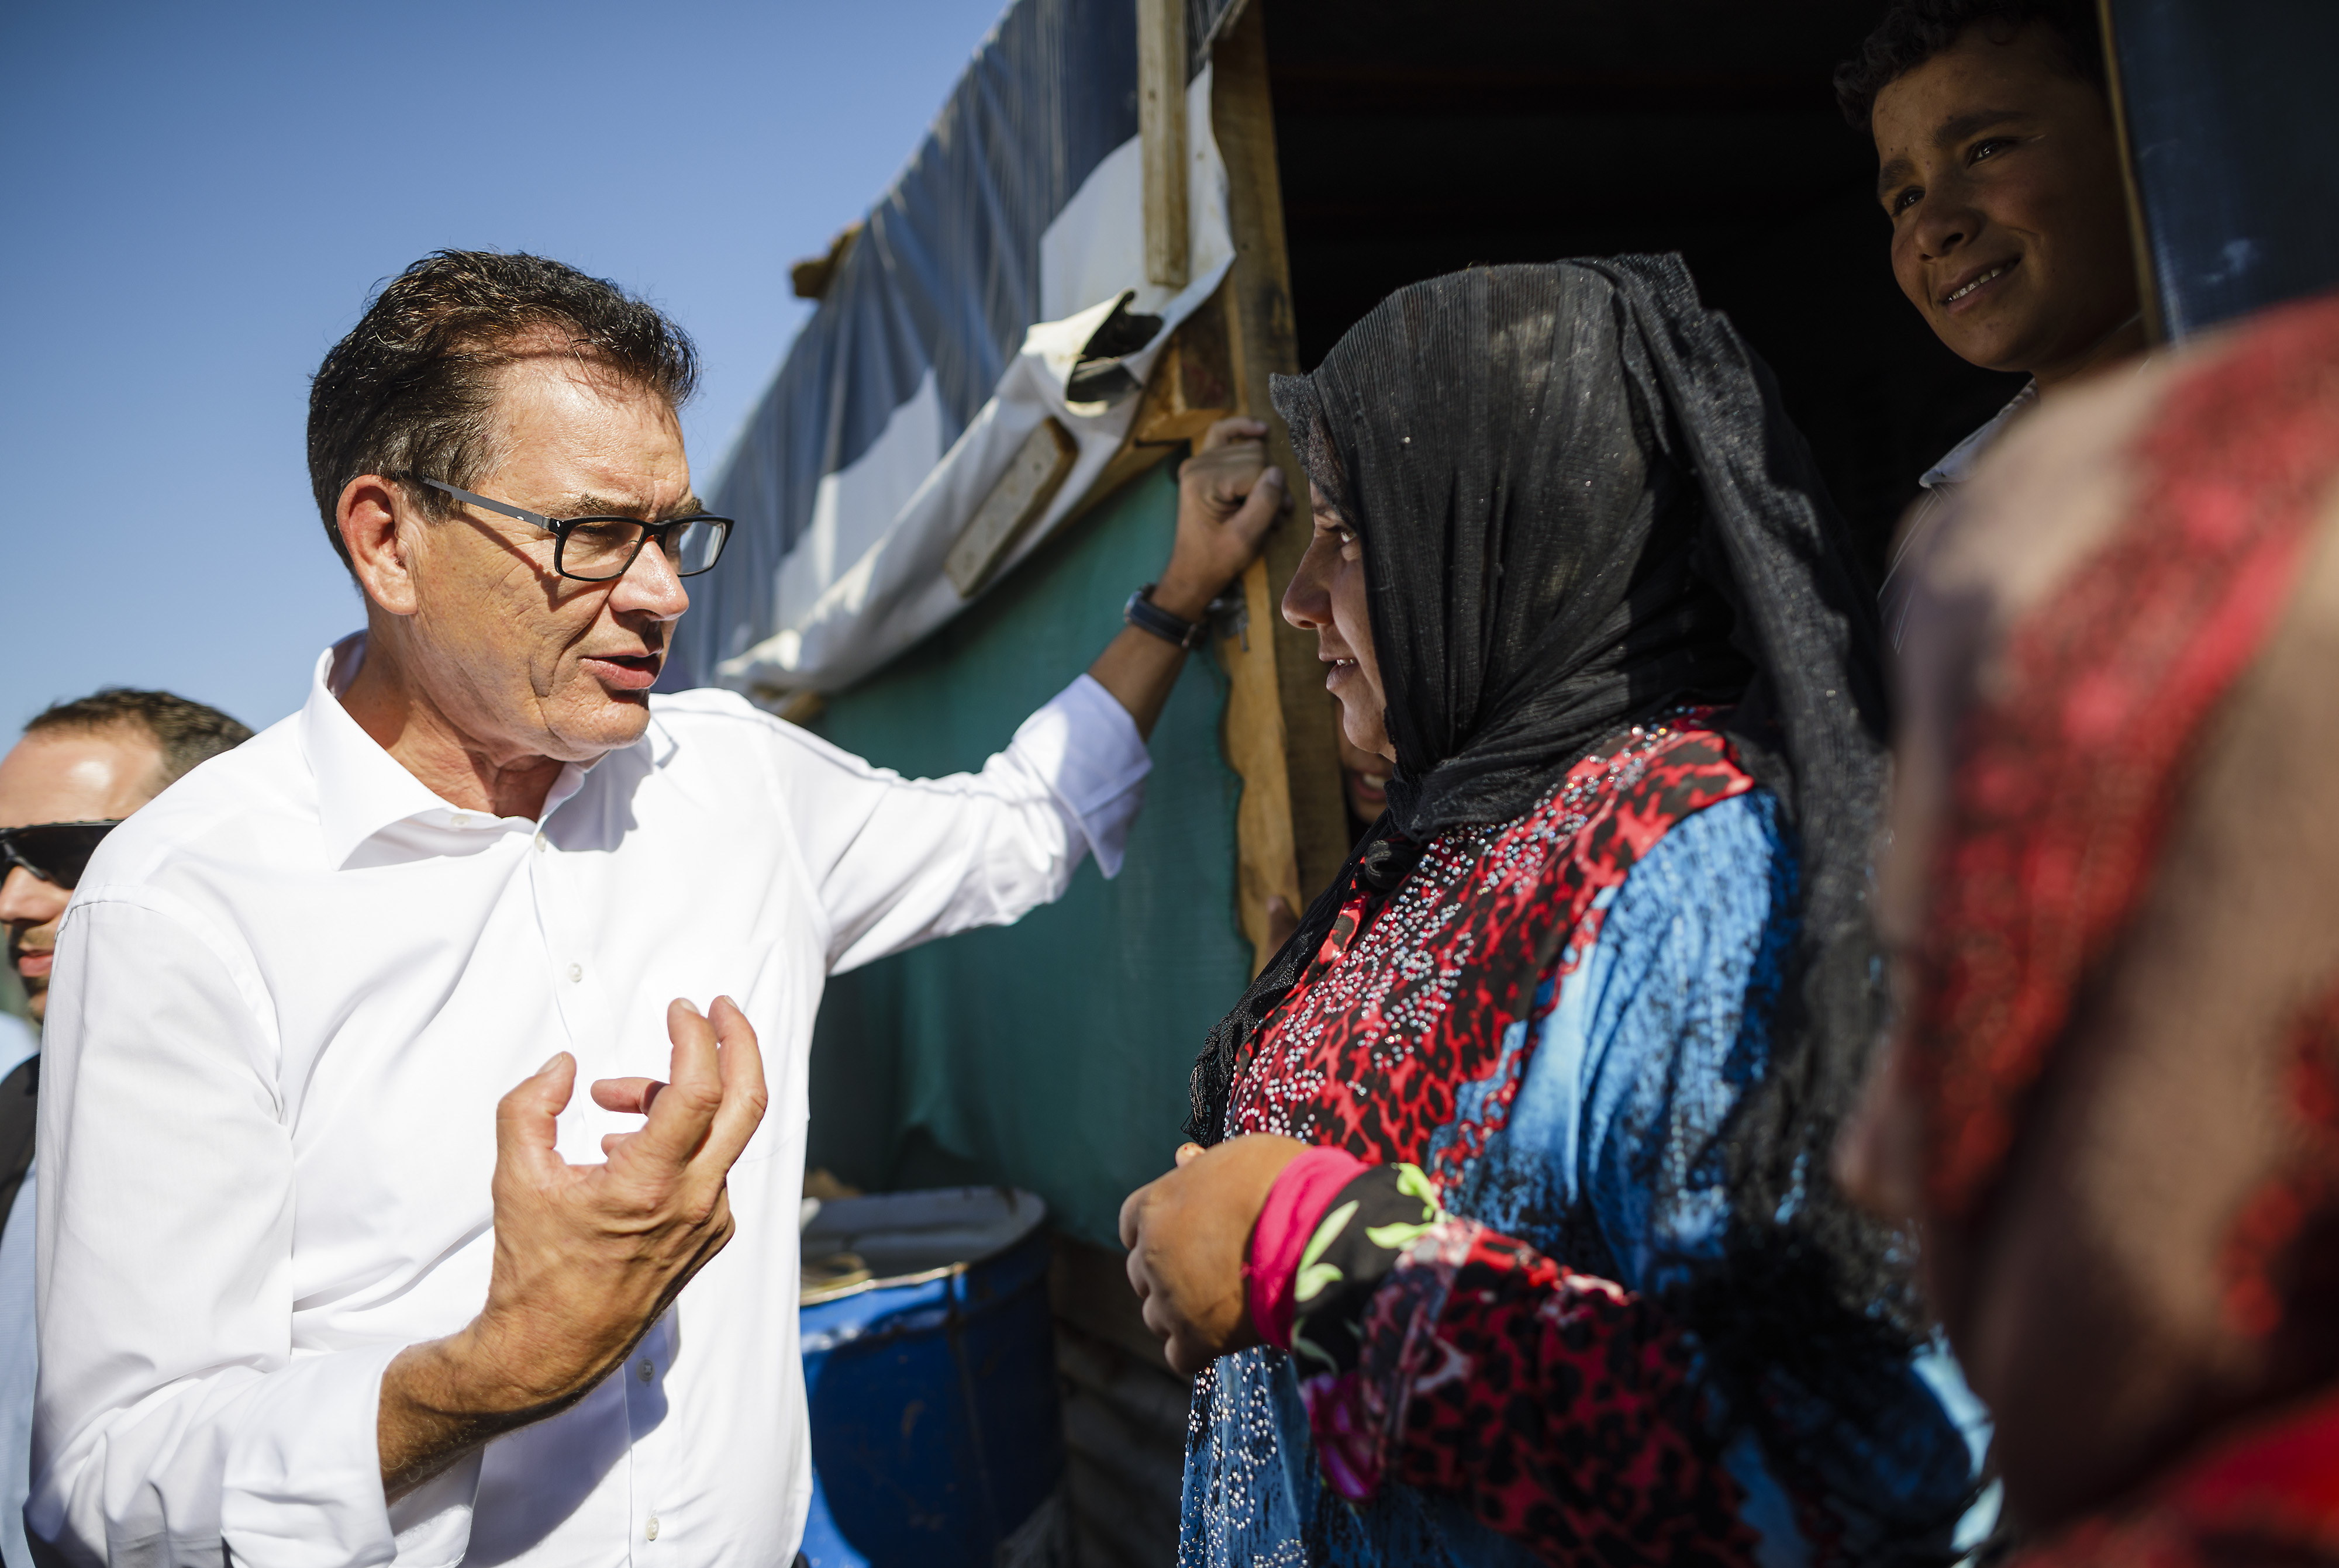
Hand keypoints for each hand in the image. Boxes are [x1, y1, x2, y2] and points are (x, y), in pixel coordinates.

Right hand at [379, 996, 767, 1496]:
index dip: (696, 1037)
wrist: (551, 1349)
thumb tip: (564, 1066)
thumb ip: (530, 1106)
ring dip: (676, 1099)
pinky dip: (679, 1139)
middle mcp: (695, 1203)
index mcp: (651, 1185)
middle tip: (717, 1008)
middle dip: (738, 1043)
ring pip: (719, 1135)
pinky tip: (624, 1148)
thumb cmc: (532, 1266)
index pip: (699, 1088)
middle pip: (747, 1102)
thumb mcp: (514, 1177)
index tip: (681, 1007)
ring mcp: (709, 1223)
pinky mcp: (710, 1237)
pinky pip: (710, 1168)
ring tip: (612, 1101)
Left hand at [1118, 1134, 1306, 1374]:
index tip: (1187, 1234)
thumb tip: (1186, 1159)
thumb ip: (1204, 1167)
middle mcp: (1151, 1253)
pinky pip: (1179, 1354)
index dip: (1162, 1231)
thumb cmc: (1283, 1182)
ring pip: (1156, 1315)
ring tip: (1226, 1301)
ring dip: (1182, 1311)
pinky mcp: (1195, 1339)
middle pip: (1142, 1272)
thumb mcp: (1238, 1155)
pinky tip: (1228, 1332)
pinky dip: (1199, 1347)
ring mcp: (1170, 1299)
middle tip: (1213, 1269)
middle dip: (1171, 1273)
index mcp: (1153, 1205)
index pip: (1132, 1225)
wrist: (1313, 1230)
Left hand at [1152, 417, 1287, 618]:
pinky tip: (1261, 431)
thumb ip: (1264, 502)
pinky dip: (1242, 428)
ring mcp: (1197, 461)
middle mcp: (1197, 465)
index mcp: (1203, 482)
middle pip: (1255, 455)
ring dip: (1262, 474)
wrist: (1193, 571)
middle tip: (1273, 514)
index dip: (1272, 493)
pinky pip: (1224, 431)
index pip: (1257, 469)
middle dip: (1269, 483)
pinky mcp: (1201, 462)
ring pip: (1249, 448)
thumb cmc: (1219, 559)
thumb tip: (1278, 473)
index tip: (1276, 519)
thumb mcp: (1247, 537)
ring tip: (1263, 504)